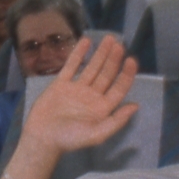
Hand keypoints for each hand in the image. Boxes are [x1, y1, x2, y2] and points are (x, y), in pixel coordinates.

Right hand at [19, 35, 139, 157]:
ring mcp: (77, 89)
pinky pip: (71, 66)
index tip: (131, 60)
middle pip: (106, 74)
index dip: (126, 74)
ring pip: (91, 67)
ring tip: (109, 39)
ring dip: (100, 53)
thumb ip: (116, 121)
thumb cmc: (70, 139)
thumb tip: (136, 106)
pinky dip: (79, 54)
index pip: (118, 88)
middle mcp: (92, 96)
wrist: (42, 137)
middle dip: (113, 60)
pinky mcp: (61, 84)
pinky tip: (86, 41)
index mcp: (103, 108)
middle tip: (119, 44)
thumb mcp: (97, 134)